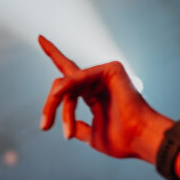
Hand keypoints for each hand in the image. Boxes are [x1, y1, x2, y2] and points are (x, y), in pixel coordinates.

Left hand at [38, 36, 157, 159]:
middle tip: (44, 126)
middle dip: (50, 105)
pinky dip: (67, 87)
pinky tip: (58, 95)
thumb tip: (71, 128)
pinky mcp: (111, 69)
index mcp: (94, 94)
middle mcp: (98, 81)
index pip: (69, 75)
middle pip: (63, 85)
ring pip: (67, 84)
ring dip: (58, 105)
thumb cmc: (122, 141)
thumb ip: (80, 128)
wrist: (140, 139)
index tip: (40, 38)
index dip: (54, 55)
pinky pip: (79, 77)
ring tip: (56, 126)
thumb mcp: (93, 136)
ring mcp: (104, 73)